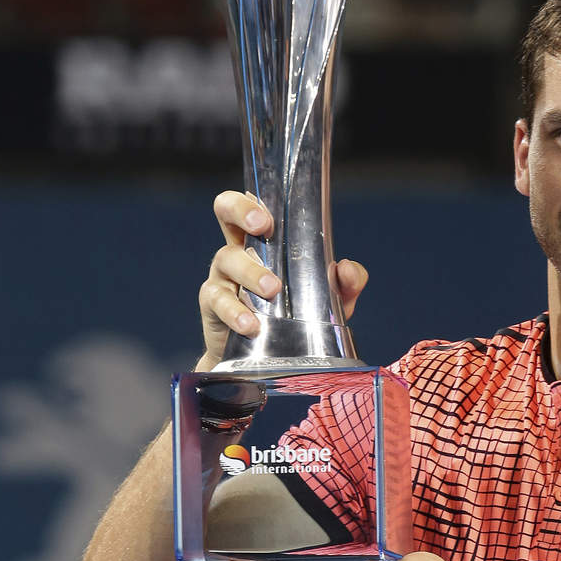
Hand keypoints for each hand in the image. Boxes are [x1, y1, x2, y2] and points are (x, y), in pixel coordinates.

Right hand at [197, 190, 369, 368]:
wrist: (267, 362)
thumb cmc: (297, 317)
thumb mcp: (329, 299)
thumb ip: (347, 283)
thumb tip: (347, 268)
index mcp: (263, 241)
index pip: (253, 205)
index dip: (254, 199)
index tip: (271, 213)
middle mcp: (239, 250)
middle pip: (224, 211)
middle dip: (240, 211)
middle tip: (263, 227)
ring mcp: (222, 276)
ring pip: (228, 259)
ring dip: (251, 272)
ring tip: (273, 290)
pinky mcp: (213, 306)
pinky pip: (218, 302)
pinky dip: (235, 312)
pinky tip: (251, 324)